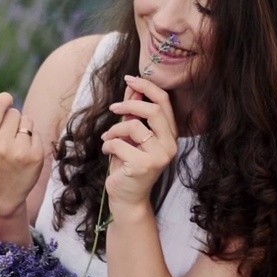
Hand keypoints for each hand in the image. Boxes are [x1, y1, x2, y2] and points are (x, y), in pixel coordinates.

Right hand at [0, 91, 44, 218]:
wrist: (0, 197)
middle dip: (10, 120)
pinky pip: (36, 133)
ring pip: (27, 121)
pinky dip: (30, 140)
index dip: (4, 100)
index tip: (4, 105)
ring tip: (13, 145)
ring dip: (21, 128)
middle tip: (4, 137)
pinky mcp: (35, 157)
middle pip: (13, 112)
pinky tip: (22, 154)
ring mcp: (20, 152)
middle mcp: (1, 145)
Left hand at [101, 75, 178, 214]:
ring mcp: (160, 156)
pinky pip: (120, 143)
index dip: (147, 87)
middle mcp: (170, 144)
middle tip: (113, 108)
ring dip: (114, 129)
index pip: (164, 102)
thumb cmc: (128, 165)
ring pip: (134, 126)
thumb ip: (134, 114)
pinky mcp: (144, 165)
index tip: (130, 79)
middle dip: (129, 105)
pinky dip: (108, 144)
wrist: (127, 197)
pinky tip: (107, 150)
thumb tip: (132, 88)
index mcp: (170, 135)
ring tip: (107, 138)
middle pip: (154, 110)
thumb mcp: (131, 136)